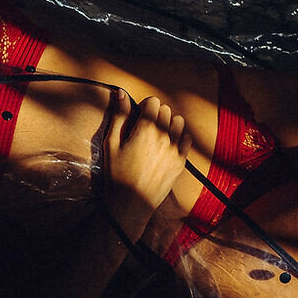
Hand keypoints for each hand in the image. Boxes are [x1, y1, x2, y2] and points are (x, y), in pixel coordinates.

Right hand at [104, 92, 193, 241]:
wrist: (131, 204)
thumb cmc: (116, 174)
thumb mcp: (111, 144)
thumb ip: (119, 116)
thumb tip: (122, 93)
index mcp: (146, 129)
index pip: (153, 101)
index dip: (143, 107)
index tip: (136, 117)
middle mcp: (164, 135)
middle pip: (165, 110)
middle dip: (155, 114)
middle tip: (143, 128)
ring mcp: (175, 149)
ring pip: (178, 122)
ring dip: (168, 123)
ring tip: (156, 135)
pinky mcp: (181, 161)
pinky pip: (187, 138)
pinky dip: (179, 137)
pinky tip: (167, 145)